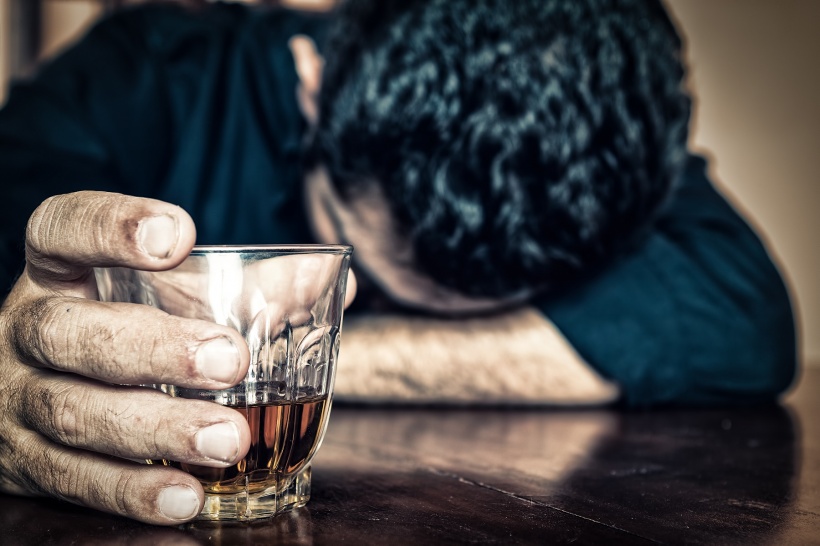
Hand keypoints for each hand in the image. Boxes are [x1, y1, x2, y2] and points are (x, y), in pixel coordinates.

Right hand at [0, 191, 253, 524]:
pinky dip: (131, 491)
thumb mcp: (171, 301)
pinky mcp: (23, 463)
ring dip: (157, 429)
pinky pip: (73, 481)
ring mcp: (17, 399)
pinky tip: (187, 495)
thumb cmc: (128, 335)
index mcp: (60, 273)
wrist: (44, 399)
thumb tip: (335, 281)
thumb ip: (250, 288)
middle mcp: (29, 329)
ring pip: (74, 412)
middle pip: (71, 331)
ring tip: (228, 440)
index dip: (110, 227)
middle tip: (228, 361)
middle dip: (154, 348)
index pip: (63, 227)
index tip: (178, 236)